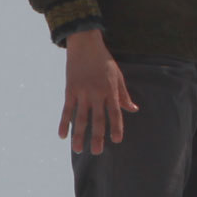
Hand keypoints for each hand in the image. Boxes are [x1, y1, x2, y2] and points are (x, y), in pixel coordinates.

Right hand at [59, 29, 135, 153]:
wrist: (85, 44)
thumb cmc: (104, 60)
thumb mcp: (118, 76)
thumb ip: (124, 95)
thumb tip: (134, 109)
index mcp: (110, 90)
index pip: (114, 113)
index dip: (115, 127)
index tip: (116, 140)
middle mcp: (96, 94)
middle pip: (97, 119)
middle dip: (97, 136)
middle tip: (97, 152)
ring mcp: (82, 93)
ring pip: (80, 118)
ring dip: (79, 135)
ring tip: (78, 150)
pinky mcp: (70, 90)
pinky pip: (66, 110)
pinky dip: (63, 123)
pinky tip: (62, 136)